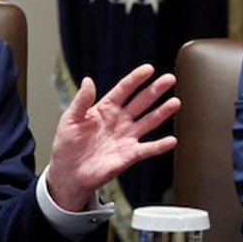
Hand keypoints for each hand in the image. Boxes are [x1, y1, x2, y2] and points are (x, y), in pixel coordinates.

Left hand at [47, 64, 179, 211]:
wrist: (68, 172)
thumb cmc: (67, 145)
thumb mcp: (70, 119)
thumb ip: (81, 101)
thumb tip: (87, 80)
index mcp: (105, 109)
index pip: (123, 90)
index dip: (135, 79)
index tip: (149, 69)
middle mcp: (119, 121)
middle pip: (141, 102)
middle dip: (155, 90)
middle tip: (170, 79)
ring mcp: (126, 137)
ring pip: (149, 121)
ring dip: (162, 112)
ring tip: (175, 102)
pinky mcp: (129, 155)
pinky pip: (147, 149)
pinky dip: (160, 145)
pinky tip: (171, 140)